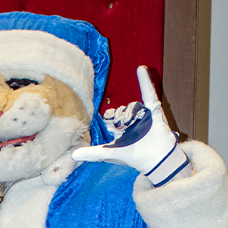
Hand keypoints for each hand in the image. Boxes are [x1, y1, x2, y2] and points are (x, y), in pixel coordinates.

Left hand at [73, 67, 190, 185]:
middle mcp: (130, 122)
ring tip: (132, 123)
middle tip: (123, 126)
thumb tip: (73, 156)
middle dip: (119, 117)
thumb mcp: (109, 153)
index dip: (109, 118)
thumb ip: (91, 153)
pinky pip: (148, 93)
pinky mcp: (153, 111)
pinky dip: (145, 81)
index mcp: (120, 130)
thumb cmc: (133, 157)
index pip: (109, 117)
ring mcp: (142, 115)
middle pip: (119, 110)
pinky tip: (141, 69)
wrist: (154, 158)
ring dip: (130, 114)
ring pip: (131, 105)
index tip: (112, 124)